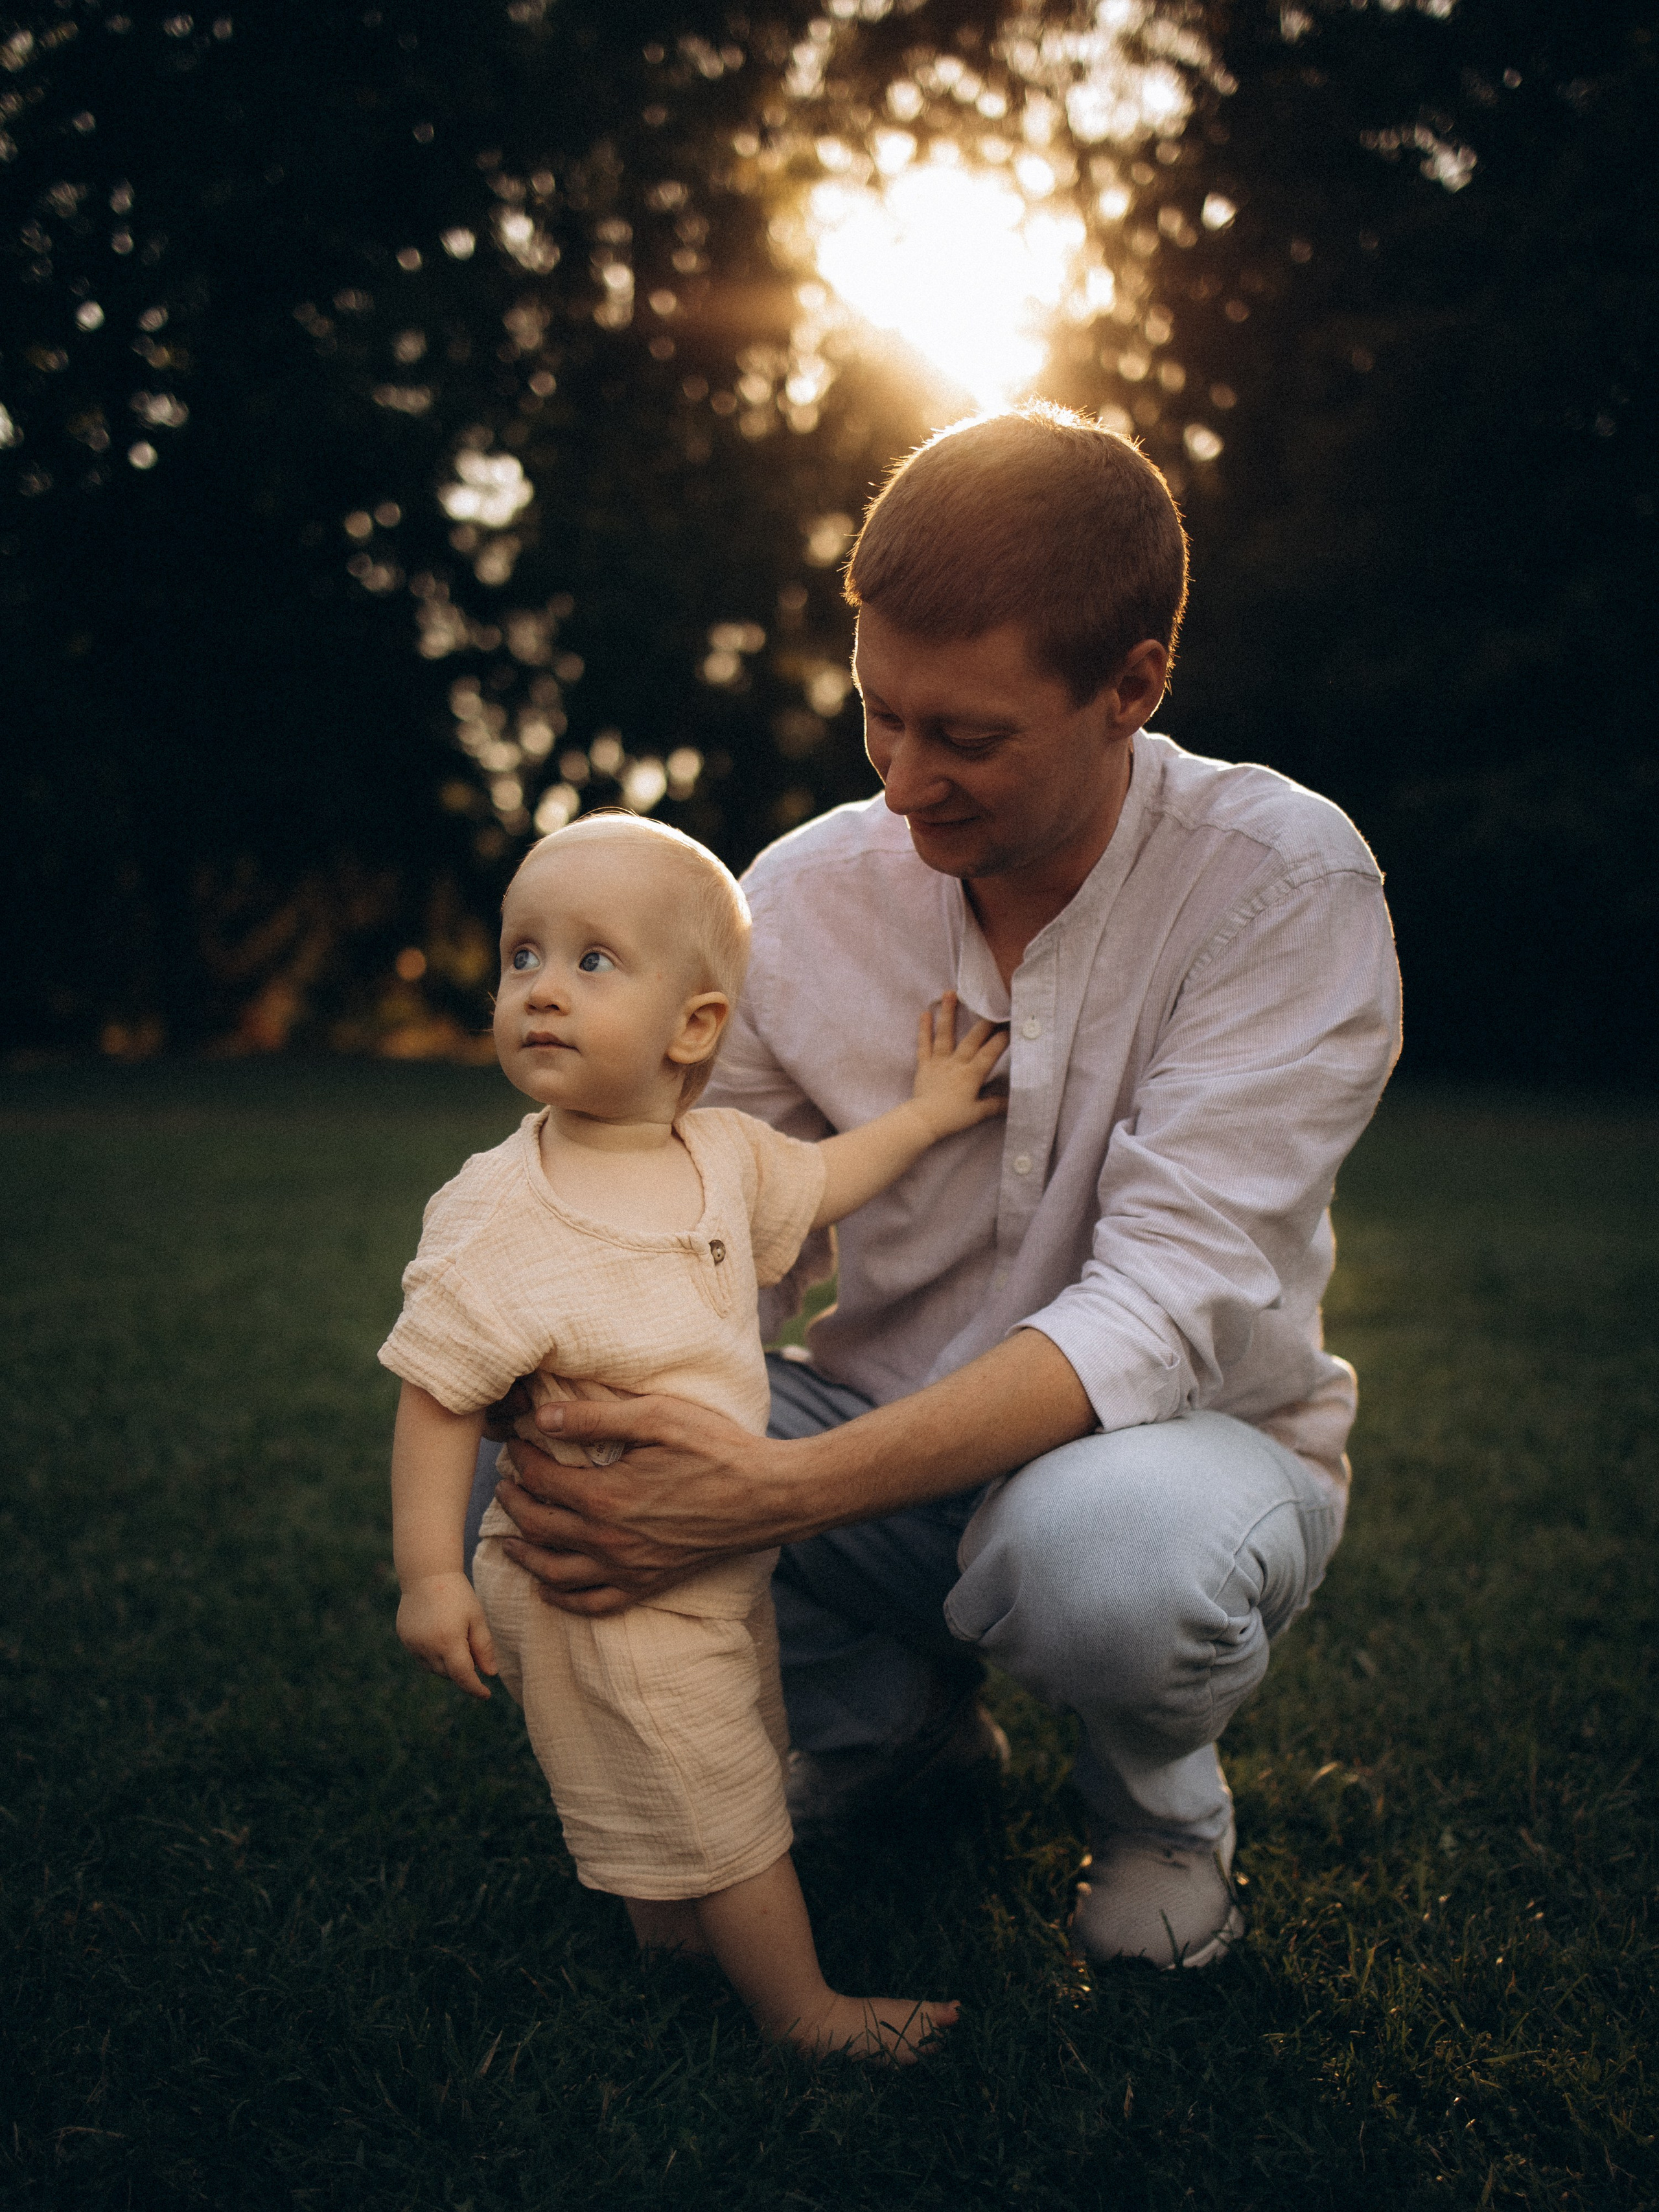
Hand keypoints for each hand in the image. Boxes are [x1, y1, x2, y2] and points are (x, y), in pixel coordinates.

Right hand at [397, 1571, 498, 1699]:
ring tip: (454, 1639)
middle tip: (471, 1649)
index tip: (486, 1694)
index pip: (463, 1677)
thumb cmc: (458, 1595)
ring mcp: (413, 1643)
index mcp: (449, 1641)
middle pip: (449, 1674)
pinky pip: (421, 1657)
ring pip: (433, 1668)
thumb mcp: (476, 1618)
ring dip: (446, 1665)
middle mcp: (428, 1647)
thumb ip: (483, 1648)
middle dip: (462, 1670)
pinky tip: (439, 1635)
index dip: (475, 1689)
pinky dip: (432, 1655)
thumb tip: (489, 1674)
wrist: (427, 1574)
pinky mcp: (405, 1638)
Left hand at [492, 1392, 793, 1616]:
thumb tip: (540, 1417)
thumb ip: (595, 1417)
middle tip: (505, 1483)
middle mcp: (608, 1541)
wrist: (769, 1497)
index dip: (521, 1459)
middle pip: (539, 1526)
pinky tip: (548, 1589)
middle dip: (515, 1502)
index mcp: (605, 1497)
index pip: (542, 1480)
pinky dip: (562, 1600)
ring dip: (524, 1554)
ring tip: (508, 1536)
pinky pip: (592, 1604)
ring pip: (555, 1573)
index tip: (515, 1443)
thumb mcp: (656, 1418)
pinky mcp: (648, 1584)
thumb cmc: (717, 1450)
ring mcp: (627, 1568)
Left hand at [907, 991, 1008, 1141]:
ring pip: (945, 1034)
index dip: (1001, 1039)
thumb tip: (1012, 1103)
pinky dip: (924, 1029)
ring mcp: (939, 1061)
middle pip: (972, 1039)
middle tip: (992, 1005)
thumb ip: (995, 1105)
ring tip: (950, 993)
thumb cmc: (952, 1118)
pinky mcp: (925, 1064)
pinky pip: (924, 1044)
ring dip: (948, 1013)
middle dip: (984, 1022)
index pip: (990, 1053)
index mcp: (971, 1074)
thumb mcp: (977, 1113)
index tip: (1011, 1026)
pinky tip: (924, 1013)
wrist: (923, 1120)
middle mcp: (956, 1063)